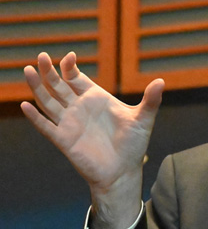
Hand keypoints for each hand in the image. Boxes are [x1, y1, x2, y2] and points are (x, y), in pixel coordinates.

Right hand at [20, 52, 163, 228]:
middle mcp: (79, 108)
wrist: (123, 171)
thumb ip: (151, 100)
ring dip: (37, 87)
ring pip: (48, 101)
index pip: (77, 78)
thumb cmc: (133, 145)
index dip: (70, 67)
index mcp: (96, 99)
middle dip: (49, 71)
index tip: (69, 57)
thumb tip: (161, 81)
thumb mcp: (143, 120)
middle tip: (40, 56)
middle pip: (59, 85)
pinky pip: (45, 126)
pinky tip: (24, 105)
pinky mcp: (63, 139)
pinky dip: (35, 116)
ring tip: (27, 70)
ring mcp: (69, 122)